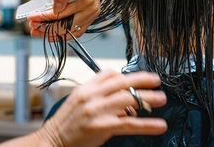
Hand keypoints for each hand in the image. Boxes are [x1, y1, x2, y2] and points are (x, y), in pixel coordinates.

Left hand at [28, 0, 99, 37]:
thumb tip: (57, 8)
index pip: (63, 13)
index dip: (45, 17)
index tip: (31, 18)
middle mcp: (92, 9)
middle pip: (68, 26)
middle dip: (48, 29)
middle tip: (31, 27)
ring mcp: (91, 14)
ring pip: (72, 31)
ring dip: (54, 34)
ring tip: (37, 31)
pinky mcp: (89, 17)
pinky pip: (76, 30)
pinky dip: (63, 33)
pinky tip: (50, 32)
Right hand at [36, 71, 166, 146]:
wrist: (51, 142)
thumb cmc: (65, 125)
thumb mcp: (77, 103)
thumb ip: (96, 97)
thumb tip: (121, 100)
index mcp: (85, 88)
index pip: (108, 74)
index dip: (125, 75)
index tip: (138, 78)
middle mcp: (91, 96)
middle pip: (121, 82)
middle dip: (142, 80)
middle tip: (157, 80)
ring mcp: (96, 111)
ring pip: (128, 99)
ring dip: (148, 98)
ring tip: (162, 99)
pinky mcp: (102, 127)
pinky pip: (130, 123)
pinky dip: (147, 124)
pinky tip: (159, 126)